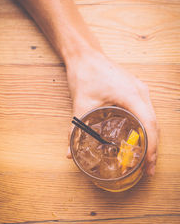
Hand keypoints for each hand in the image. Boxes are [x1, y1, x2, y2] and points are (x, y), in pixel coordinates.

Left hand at [66, 51, 157, 175]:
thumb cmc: (85, 74)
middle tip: (147, 168)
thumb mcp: (81, 104)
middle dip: (153, 147)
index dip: (151, 147)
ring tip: (146, 157)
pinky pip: (146, 110)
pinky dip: (146, 127)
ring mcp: (140, 89)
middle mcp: (140, 91)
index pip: (149, 124)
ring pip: (152, 117)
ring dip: (151, 138)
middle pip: (154, 124)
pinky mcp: (136, 88)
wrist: (85, 55)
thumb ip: (76, 130)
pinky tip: (140, 138)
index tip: (148, 165)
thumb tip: (69, 152)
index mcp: (131, 94)